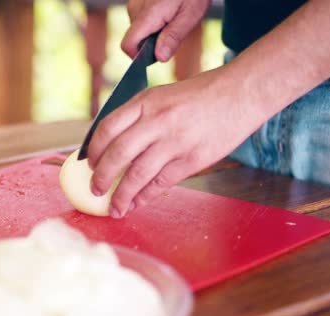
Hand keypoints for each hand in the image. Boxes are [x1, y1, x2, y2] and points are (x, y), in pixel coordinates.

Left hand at [86, 68, 266, 217]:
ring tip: (113, 208)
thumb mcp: (162, 95)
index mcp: (145, 102)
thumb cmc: (201, 94)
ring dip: (121, 195)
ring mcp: (175, 141)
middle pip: (117, 154)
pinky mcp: (193, 159)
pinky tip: (136, 204)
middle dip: (101, 177)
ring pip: (137, 174)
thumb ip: (139, 116)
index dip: (93, 150)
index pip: (107, 128)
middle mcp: (157, 121)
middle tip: (94, 189)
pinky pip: (161, 183)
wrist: (240, 93)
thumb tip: (114, 144)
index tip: (89, 164)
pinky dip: (145, 197)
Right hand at [122, 0, 209, 61]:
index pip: (127, 45)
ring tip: (174, 17)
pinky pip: (140, 19)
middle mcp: (135, 8)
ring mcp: (134, 3)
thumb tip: (159, 58)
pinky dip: (153, 22)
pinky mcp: (137, 0)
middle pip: (134, 40)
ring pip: (138, 30)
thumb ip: (173, 37)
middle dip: (151, 43)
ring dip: (154, 32)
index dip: (138, 57)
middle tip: (174, 30)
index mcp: (147, 15)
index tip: (156, 57)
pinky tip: (168, 11)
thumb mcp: (190, 15)